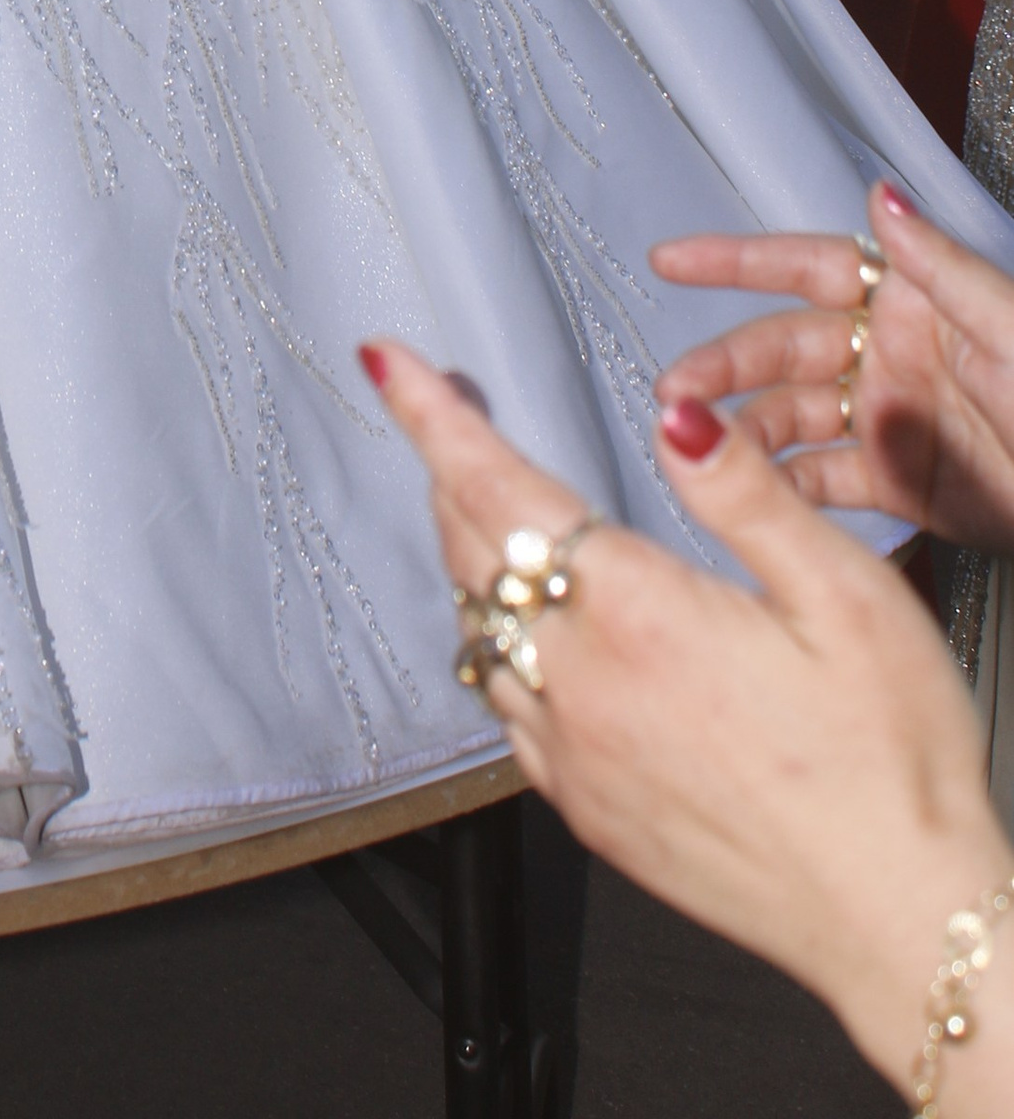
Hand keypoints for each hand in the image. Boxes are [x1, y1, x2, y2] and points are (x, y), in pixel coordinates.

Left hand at [362, 334, 1013, 1089]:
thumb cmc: (891, 764)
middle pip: (473, 553)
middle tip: (452, 418)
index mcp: (637, 616)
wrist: (900, 923)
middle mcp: (583, 687)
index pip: (499, 489)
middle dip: (451, 473)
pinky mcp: (588, 814)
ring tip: (491, 513)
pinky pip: (507, 714)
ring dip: (473, 563)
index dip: (434, 419)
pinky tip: (534, 642)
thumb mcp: (848, 597)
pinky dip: (500, 653)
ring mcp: (576, 759)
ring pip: (479, 633)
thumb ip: (745, 495)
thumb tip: (675, 414)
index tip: (388, 364)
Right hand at [656, 181, 1013, 551]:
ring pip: (794, 416)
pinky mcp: (901, 487)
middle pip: (786, 348)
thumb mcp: (1011, 327)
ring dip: (743, 427)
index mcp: (915, 301)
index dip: (736, 262)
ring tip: (702, 447)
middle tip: (677, 390)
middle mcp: (891, 353)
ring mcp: (891, 420)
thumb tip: (881, 198)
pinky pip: (828, 483)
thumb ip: (944, 269)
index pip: (809, 267)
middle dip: (725, 363)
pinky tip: (754, 493)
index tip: (671, 259)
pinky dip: (787, 488)